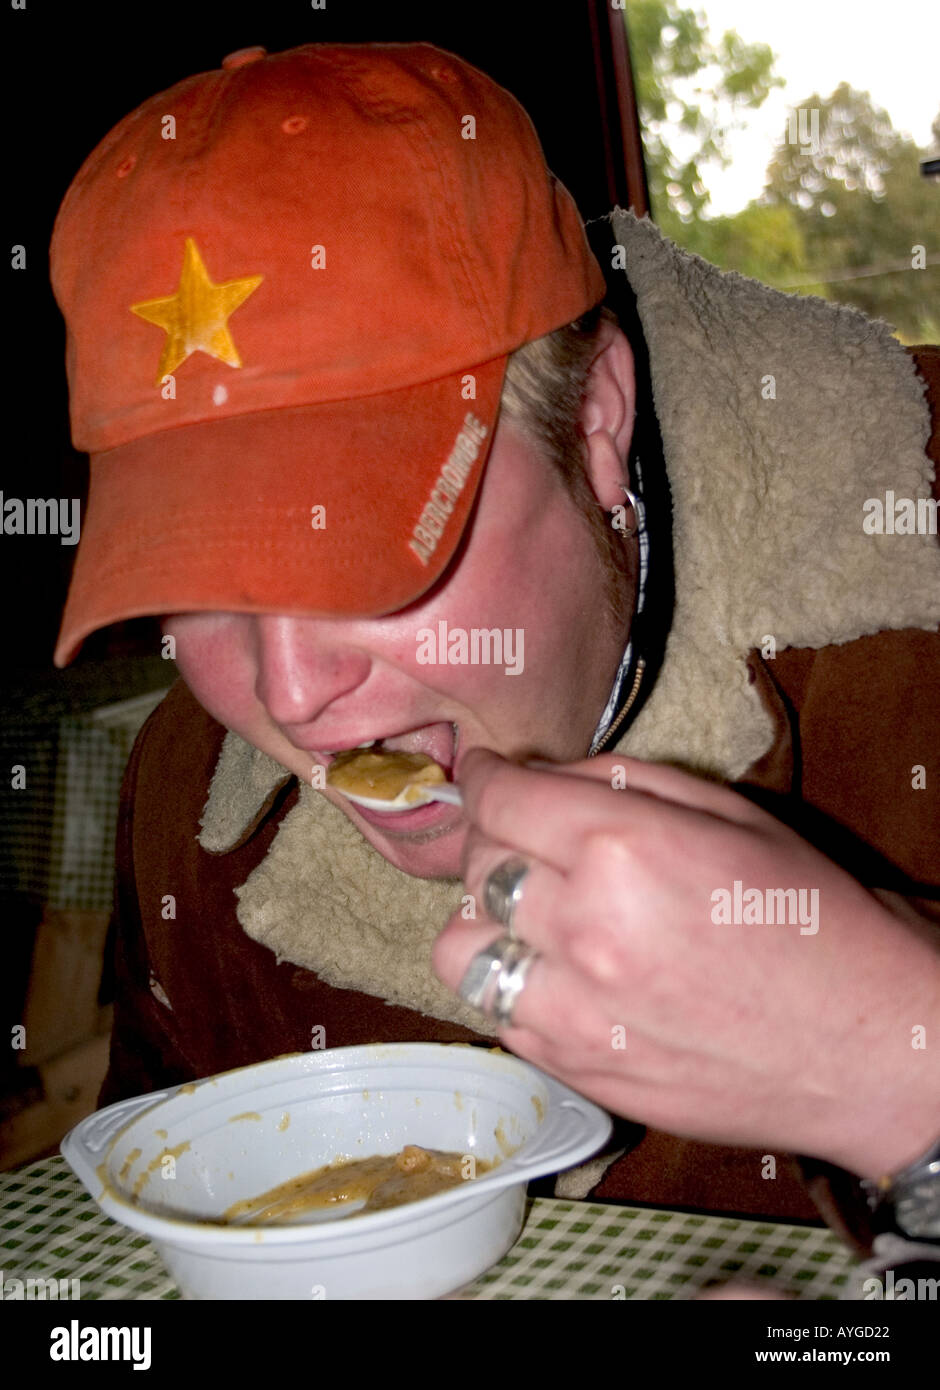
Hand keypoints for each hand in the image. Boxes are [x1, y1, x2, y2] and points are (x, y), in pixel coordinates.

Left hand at [432, 750, 939, 1177]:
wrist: (865, 1041)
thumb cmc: (809, 917)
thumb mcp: (729, 813)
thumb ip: (621, 782)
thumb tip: (541, 776)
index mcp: (623, 848)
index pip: (501, 799)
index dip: (485, 776)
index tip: (487, 772)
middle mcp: (582, 928)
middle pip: (475, 864)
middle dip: (490, 835)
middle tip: (520, 833)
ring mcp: (573, 1009)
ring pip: (458, 949)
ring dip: (482, 919)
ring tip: (526, 912)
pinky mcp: (576, 1070)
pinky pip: (496, 1014)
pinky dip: (510, 984)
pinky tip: (555, 971)